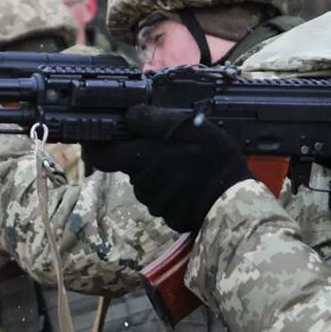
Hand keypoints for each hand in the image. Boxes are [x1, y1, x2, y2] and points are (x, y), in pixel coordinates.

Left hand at [83, 105, 251, 232]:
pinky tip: (188, 184)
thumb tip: (129, 115)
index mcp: (144, 159)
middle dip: (141, 157)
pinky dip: (170, 191)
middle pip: (129, 167)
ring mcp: (155, 203)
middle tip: (167, 149)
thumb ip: (155, 120)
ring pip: (145, 184)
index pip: (103, 156)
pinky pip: (160, 199)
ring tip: (185, 166)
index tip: (97, 138)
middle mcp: (144, 183)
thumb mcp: (190, 127)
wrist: (234, 200)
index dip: (96, 147)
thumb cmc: (214, 159)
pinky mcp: (167, 216)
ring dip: (157, 174)